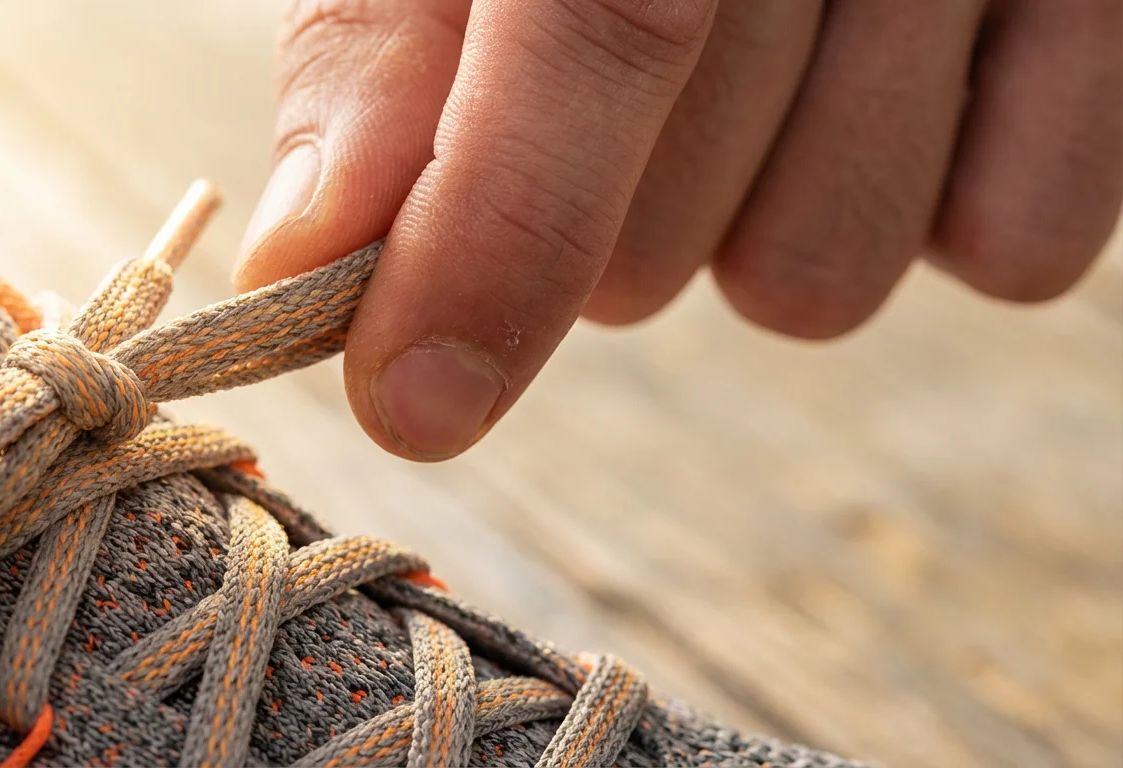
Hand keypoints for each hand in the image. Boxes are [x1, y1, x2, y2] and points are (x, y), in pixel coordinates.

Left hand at [233, 0, 1121, 460]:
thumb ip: (390, 39)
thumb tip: (313, 252)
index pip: (599, 30)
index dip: (498, 239)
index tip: (414, 402)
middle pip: (669, 236)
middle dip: (595, 222)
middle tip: (619, 105)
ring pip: (820, 274)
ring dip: (748, 226)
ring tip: (762, 84)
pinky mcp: (1115, 30)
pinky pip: (1005, 247)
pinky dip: (925, 208)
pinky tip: (893, 91)